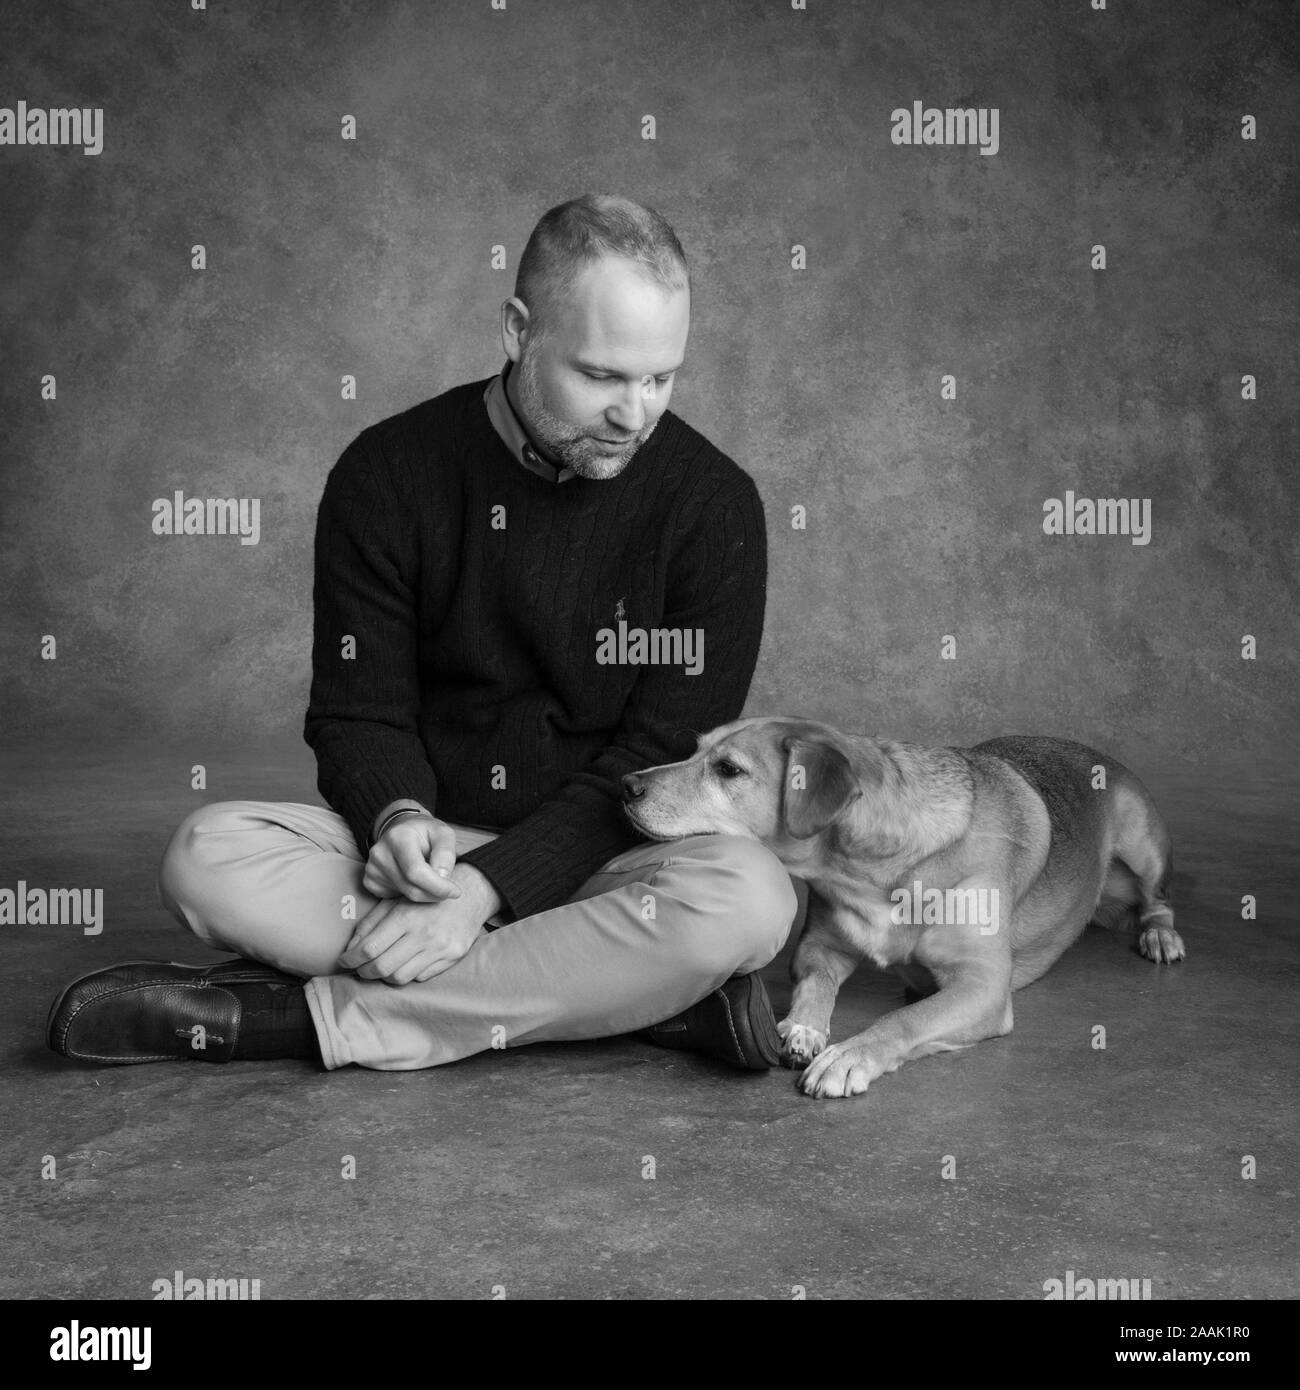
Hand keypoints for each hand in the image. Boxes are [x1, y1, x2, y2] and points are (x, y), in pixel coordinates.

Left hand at [340, 864, 499, 983]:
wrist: (470, 895)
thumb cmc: (426, 899)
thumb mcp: (396, 902)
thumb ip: (371, 924)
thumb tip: (351, 949)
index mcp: (405, 916)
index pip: (370, 948)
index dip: (351, 959)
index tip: (344, 961)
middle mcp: (423, 934)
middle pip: (382, 968)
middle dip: (364, 972)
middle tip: (360, 968)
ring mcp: (439, 948)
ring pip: (399, 978)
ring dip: (384, 976)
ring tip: (381, 967)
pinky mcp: (452, 958)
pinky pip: (420, 977)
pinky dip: (407, 973)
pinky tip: (405, 962)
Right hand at [363, 813, 462, 902]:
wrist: (402, 830)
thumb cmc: (424, 833)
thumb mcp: (443, 833)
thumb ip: (446, 853)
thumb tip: (442, 877)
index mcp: (398, 837)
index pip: (416, 871)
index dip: (438, 886)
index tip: (455, 891)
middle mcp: (380, 853)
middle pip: (411, 887)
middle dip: (434, 894)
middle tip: (447, 891)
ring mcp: (372, 868)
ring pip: (404, 895)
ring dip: (424, 893)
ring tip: (431, 880)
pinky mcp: (370, 880)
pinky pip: (394, 897)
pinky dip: (409, 893)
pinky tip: (413, 880)